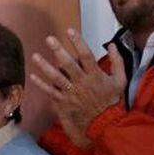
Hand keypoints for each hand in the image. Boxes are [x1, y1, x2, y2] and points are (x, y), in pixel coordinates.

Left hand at [30, 28, 126, 146]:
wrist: (106, 124)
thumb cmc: (113, 101)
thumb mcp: (120, 80)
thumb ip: (118, 61)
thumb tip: (112, 44)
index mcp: (96, 75)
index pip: (86, 55)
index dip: (78, 42)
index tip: (70, 30)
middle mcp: (82, 83)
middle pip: (69, 64)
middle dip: (58, 50)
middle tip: (49, 39)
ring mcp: (72, 93)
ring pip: (56, 77)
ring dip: (44, 66)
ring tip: (35, 55)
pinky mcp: (64, 102)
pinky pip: (51, 92)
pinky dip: (41, 85)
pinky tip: (32, 76)